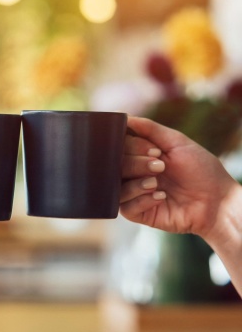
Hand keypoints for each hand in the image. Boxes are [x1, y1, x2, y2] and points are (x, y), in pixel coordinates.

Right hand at [120, 116, 238, 241]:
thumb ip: (149, 128)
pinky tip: (161, 198)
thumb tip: (124, 117)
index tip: (155, 150)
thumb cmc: (200, 170)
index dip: (132, 146)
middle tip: (161, 166)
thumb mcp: (176, 142)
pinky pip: (125, 206)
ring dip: (138, 182)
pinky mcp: (137, 213)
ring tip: (158, 183)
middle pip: (115, 165)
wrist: (217, 202)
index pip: (119, 146)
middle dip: (137, 164)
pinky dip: (143, 200)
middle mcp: (133, 173)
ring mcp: (134, 193)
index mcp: (139, 155)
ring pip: (116, 185)